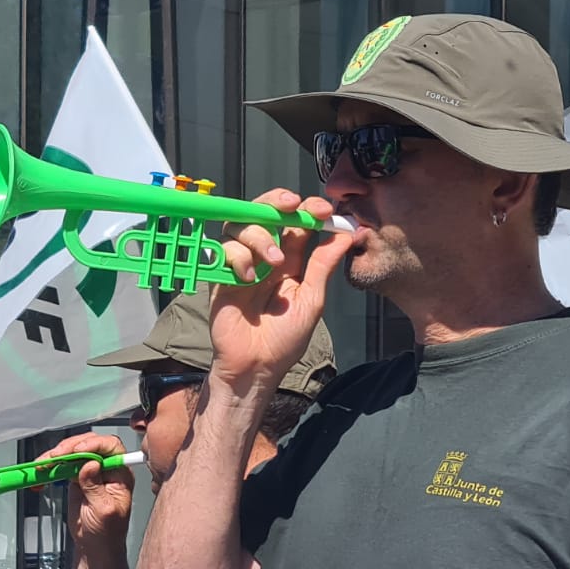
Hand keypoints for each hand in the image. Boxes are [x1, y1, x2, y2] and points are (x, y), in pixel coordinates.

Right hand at [42, 433, 133, 555]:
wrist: (94, 546)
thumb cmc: (107, 532)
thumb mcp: (104, 511)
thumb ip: (96, 487)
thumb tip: (90, 464)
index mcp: (120, 473)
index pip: (111, 447)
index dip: (94, 444)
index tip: (78, 450)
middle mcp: (107, 468)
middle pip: (89, 444)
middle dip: (70, 447)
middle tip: (55, 456)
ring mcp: (90, 471)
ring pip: (73, 452)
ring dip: (56, 456)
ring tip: (43, 465)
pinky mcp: (76, 477)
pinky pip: (63, 465)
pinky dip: (50, 467)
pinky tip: (42, 472)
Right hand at [213, 190, 352, 394]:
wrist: (255, 366)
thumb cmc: (284, 340)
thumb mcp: (312, 300)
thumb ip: (324, 265)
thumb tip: (348, 234)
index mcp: (290, 262)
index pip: (296, 223)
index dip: (307, 209)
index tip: (322, 209)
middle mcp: (264, 257)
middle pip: (264, 212)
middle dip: (276, 202)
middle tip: (290, 205)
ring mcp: (241, 264)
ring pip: (242, 225)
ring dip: (260, 236)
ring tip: (274, 261)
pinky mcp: (220, 275)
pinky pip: (224, 249)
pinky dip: (238, 257)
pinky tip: (248, 278)